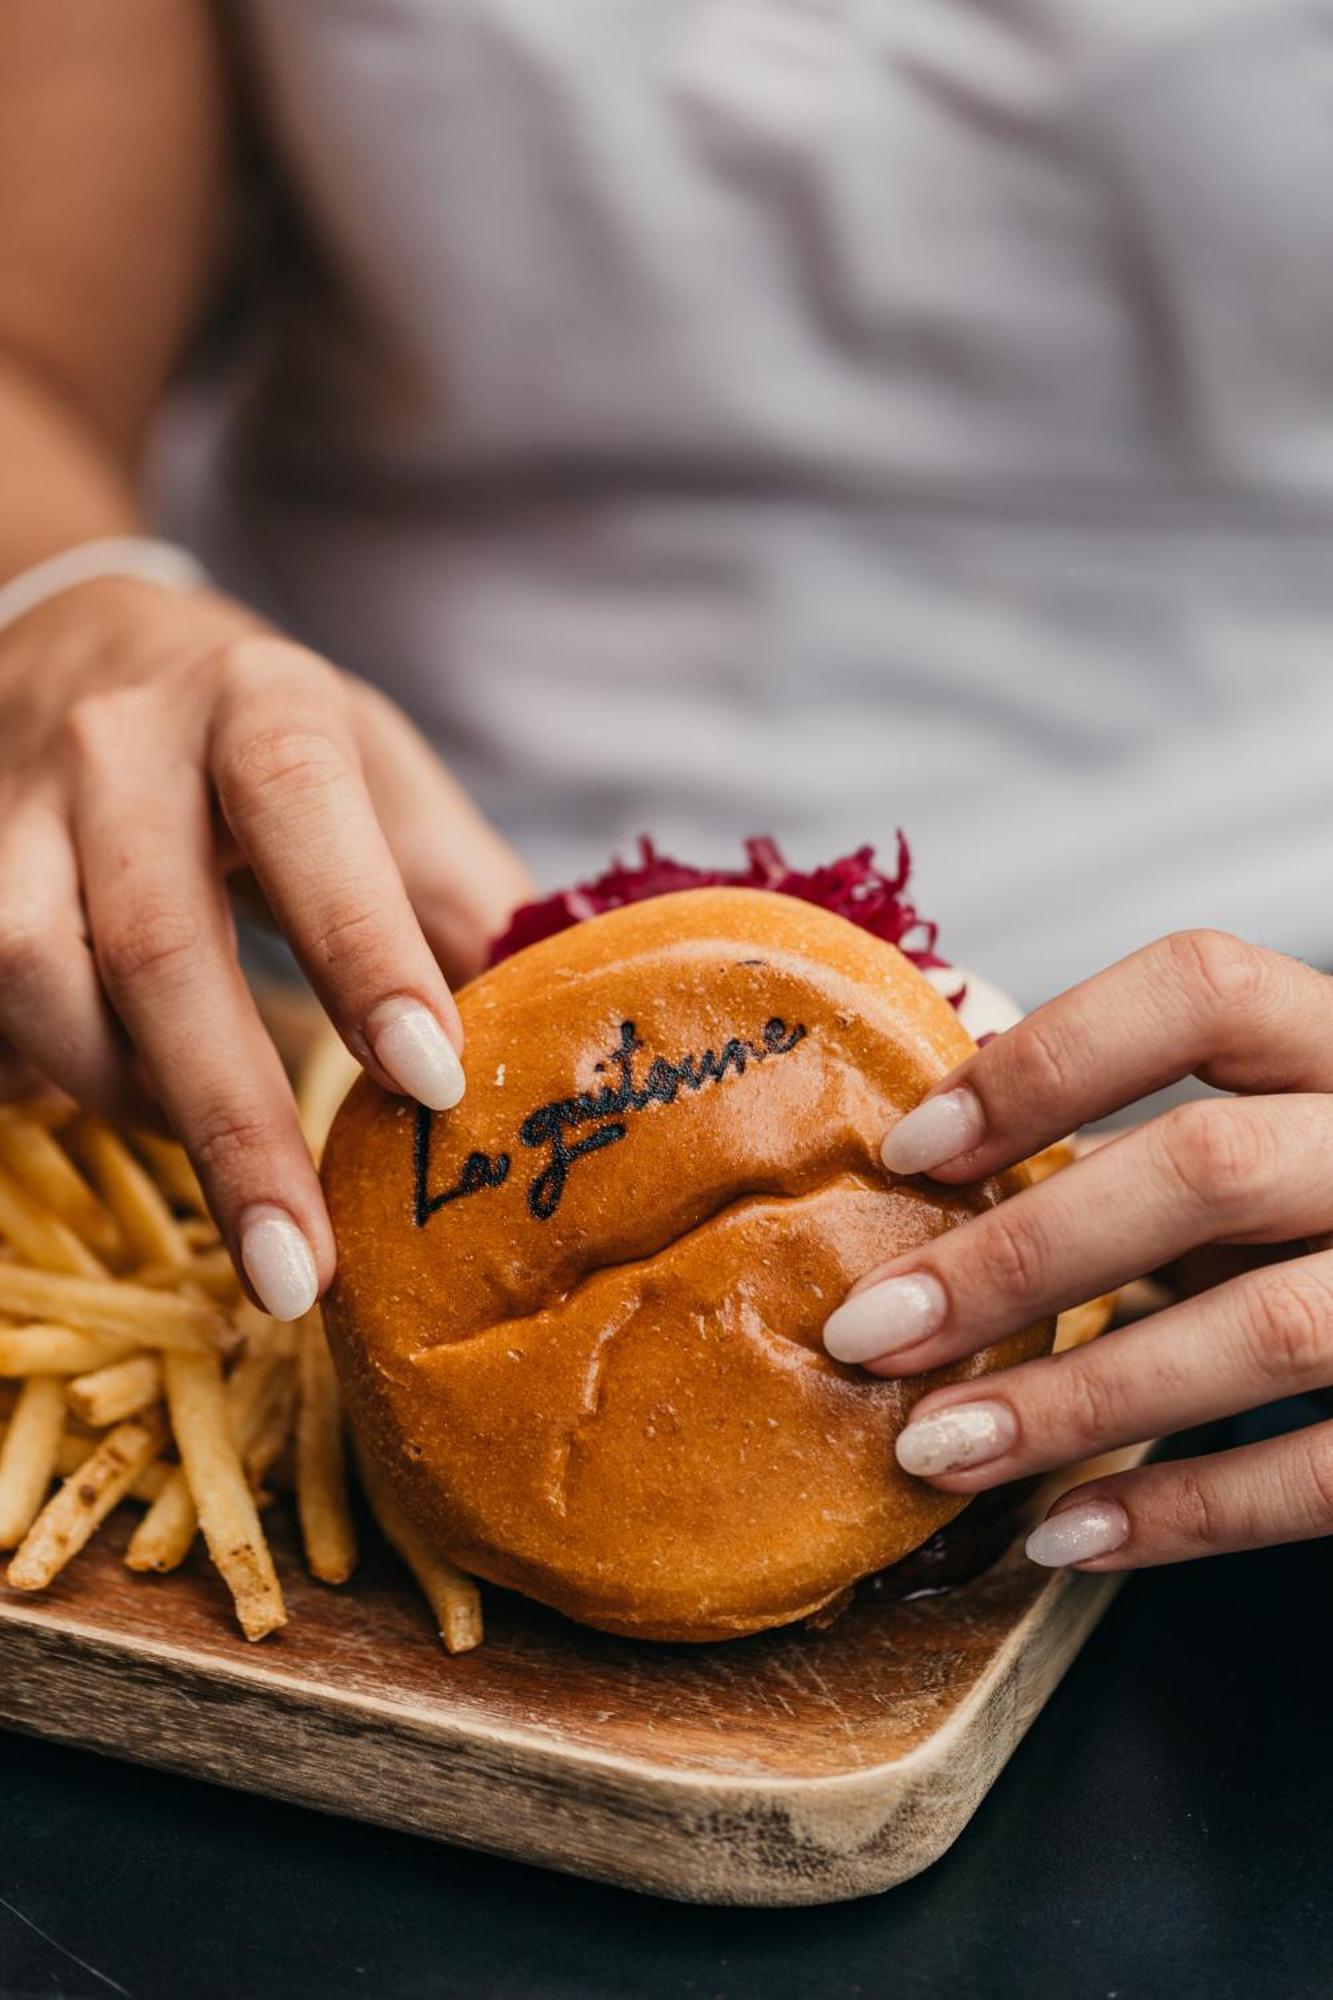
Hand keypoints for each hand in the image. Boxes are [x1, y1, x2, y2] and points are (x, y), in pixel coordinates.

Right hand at [0, 577, 532, 1314]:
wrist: (93, 650)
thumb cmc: (273, 746)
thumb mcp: (383, 779)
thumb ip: (465, 894)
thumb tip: (559, 1030)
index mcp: (263, 706)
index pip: (306, 811)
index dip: (364, 948)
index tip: (432, 1084)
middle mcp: (123, 748)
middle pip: (157, 942)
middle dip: (234, 1123)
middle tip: (302, 1271)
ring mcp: (17, 810)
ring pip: (34, 979)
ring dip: (134, 1105)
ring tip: (230, 1176)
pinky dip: (46, 1076)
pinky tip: (119, 1110)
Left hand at [822, 931, 1332, 1570]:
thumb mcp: (1270, 1128)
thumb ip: (1140, 1126)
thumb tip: (927, 1154)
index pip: (1198, 990)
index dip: (1046, 1060)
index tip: (911, 1148)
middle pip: (1208, 1166)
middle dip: (1018, 1256)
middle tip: (872, 1331)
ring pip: (1264, 1330)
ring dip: (1077, 1400)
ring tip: (937, 1449)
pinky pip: (1326, 1472)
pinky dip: (1185, 1512)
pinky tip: (1067, 1533)